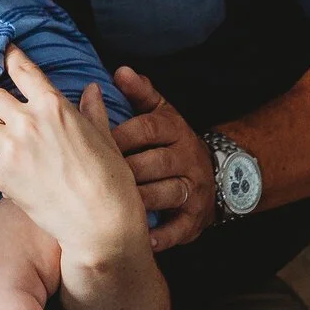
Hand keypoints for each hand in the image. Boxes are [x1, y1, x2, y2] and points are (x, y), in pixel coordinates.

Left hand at [0, 47, 150, 269]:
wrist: (99, 223)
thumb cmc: (109, 180)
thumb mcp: (105, 138)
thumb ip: (92, 111)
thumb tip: (91, 89)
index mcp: (55, 105)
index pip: (22, 70)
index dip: (9, 57)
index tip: (2, 51)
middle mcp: (28, 121)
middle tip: (7, 116)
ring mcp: (12, 147)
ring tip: (7, 144)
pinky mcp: (0, 174)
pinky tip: (8, 169)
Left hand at [110, 67, 215, 253]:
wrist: (219, 174)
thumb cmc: (172, 143)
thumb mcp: (162, 114)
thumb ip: (141, 94)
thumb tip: (121, 71)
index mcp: (175, 129)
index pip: (147, 129)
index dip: (119, 136)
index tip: (90, 144)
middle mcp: (189, 157)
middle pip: (155, 163)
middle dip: (124, 171)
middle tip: (92, 180)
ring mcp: (195, 188)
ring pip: (167, 193)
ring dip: (139, 201)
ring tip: (110, 207)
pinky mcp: (197, 217)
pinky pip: (180, 227)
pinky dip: (162, 235)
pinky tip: (141, 238)